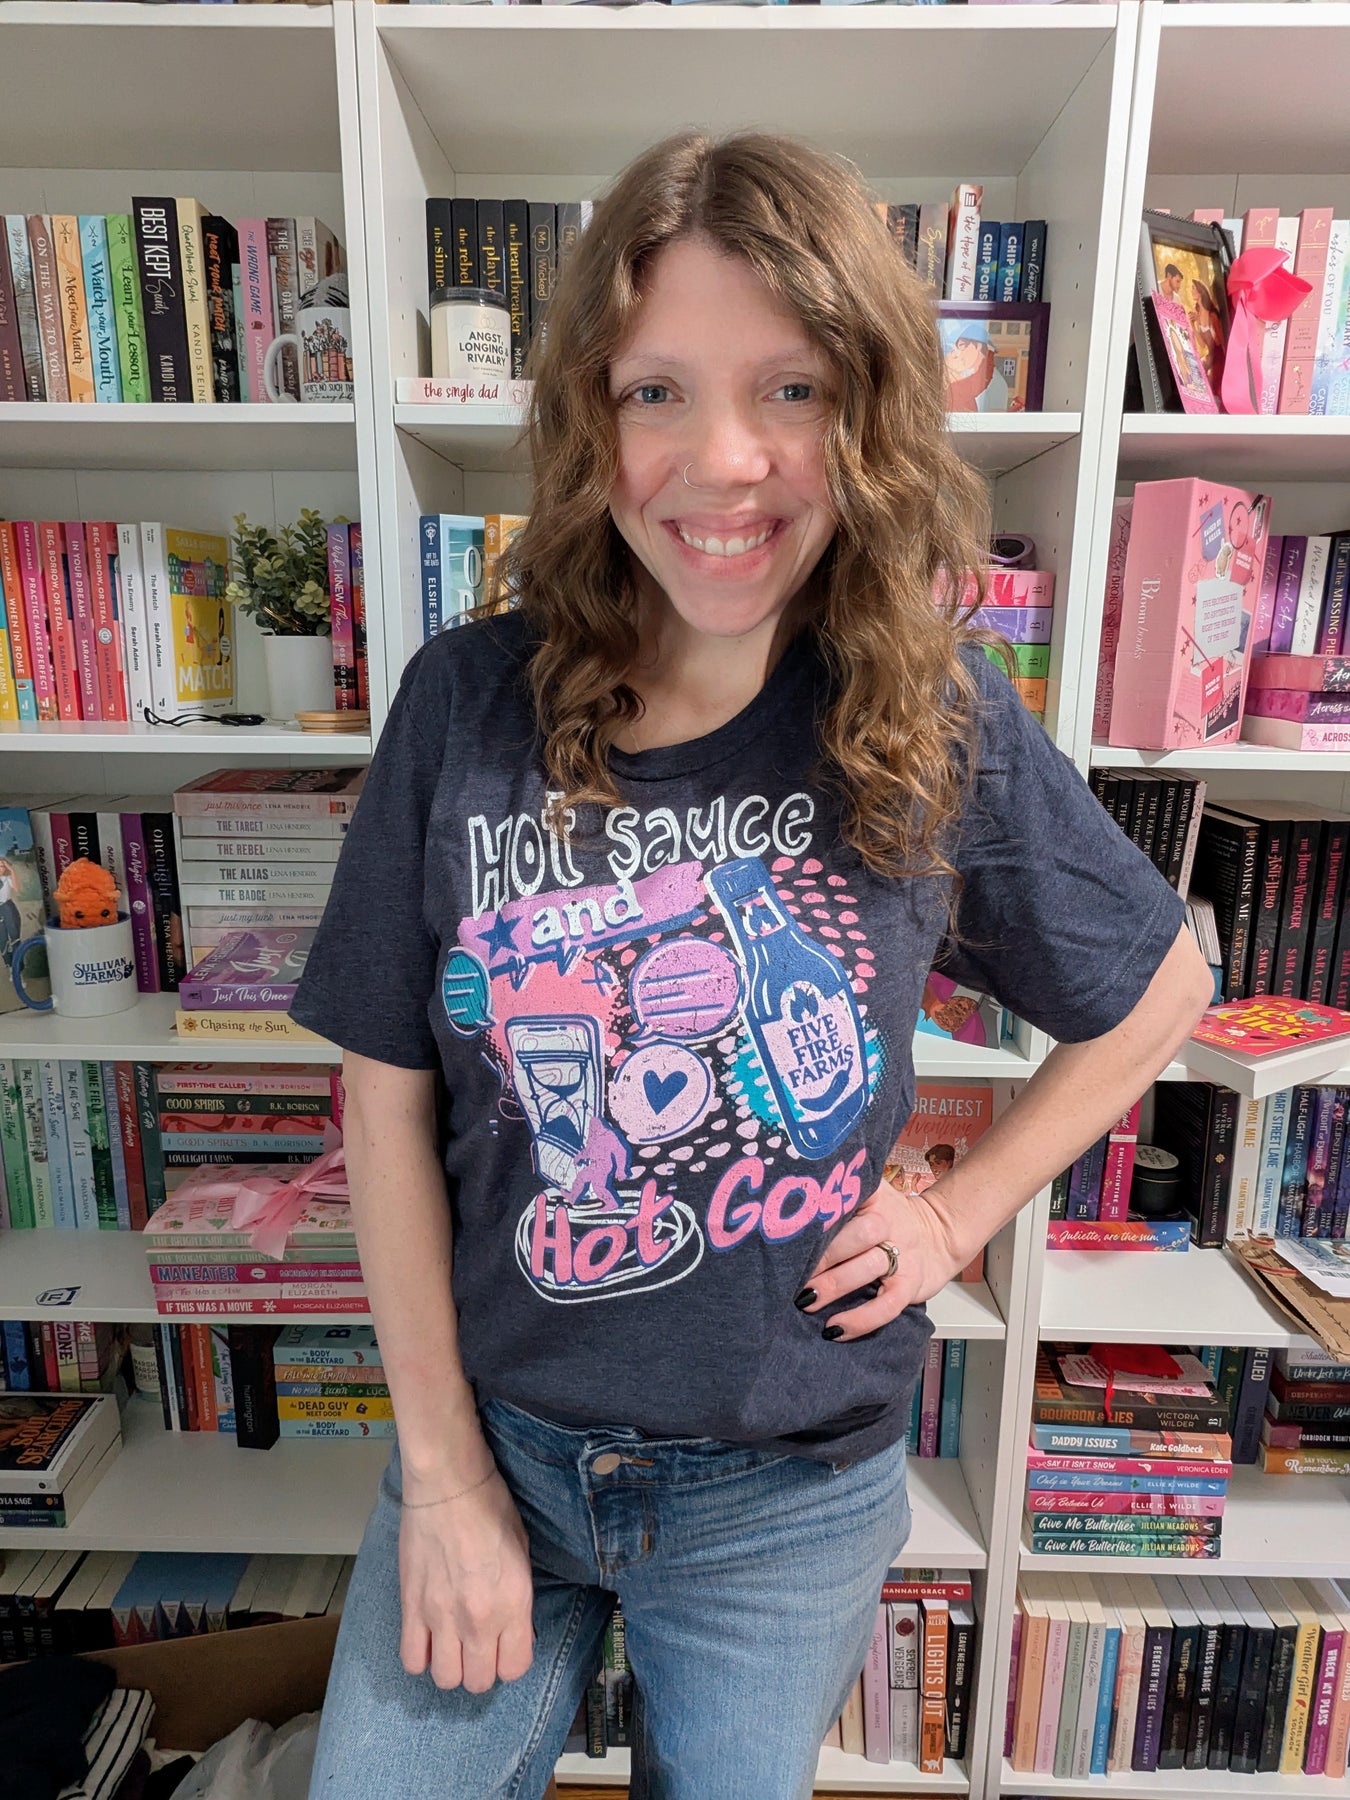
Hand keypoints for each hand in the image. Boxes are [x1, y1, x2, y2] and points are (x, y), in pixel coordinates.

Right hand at [398, 1467, 535, 1691]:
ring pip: (445, 1679)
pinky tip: (427, 1637)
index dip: (511, 1660)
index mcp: (513, 1604)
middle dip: (481, 1668)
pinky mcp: (411, 1608)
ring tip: (452, 1643)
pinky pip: (411, 1660)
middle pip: (478, 1681)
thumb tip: (513, 1634)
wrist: (448, 1485)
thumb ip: (518, 1602)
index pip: (515, 1668)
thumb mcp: (523, 1554)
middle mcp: (478, 1620)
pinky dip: (420, 1656)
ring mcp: (441, 1617)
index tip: (506, 1643)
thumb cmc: (492, 1509)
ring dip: (451, 1666)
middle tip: (479, 1644)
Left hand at [794, 1177, 965, 1341]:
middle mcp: (889, 1222)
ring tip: (805, 1299)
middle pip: (859, 1233)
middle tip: (792, 1271)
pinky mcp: (909, 1286)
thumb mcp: (869, 1197)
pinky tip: (834, 1328)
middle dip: (824, 1253)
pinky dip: (860, 1320)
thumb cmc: (888, 1218)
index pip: (848, 1197)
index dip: (821, 1212)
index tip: (790, 1229)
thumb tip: (786, 1211)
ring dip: (834, 1284)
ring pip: (870, 1266)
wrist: (940, 1234)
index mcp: (873, 1197)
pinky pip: (887, 1306)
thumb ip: (838, 1196)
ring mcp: (902, 1255)